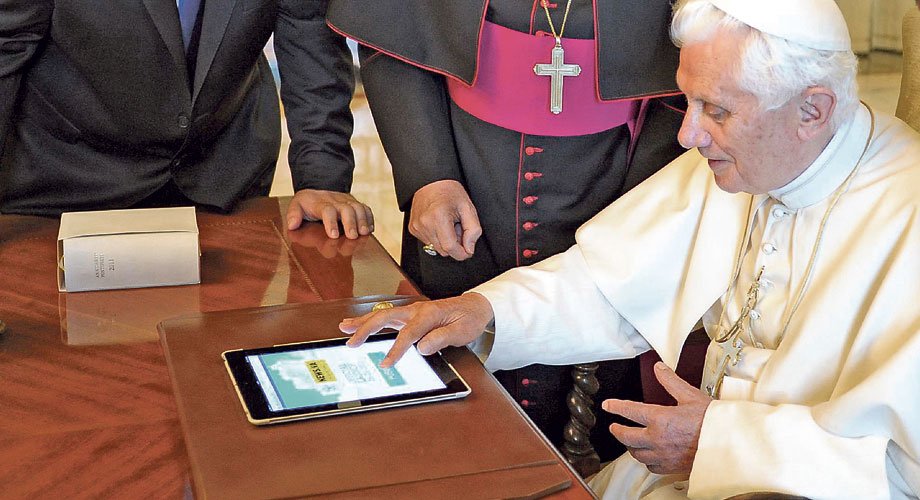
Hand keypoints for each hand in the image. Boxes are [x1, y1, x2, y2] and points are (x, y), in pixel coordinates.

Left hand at [286, 188, 373, 238]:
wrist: (318, 189)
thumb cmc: (308, 203)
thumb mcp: (296, 205)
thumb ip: (293, 214)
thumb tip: (292, 225)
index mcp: (321, 203)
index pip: (327, 210)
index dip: (331, 222)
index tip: (334, 235)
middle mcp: (336, 201)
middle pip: (347, 209)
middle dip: (351, 222)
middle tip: (353, 236)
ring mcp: (347, 201)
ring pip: (358, 207)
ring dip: (362, 220)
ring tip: (364, 232)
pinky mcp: (355, 204)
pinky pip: (365, 209)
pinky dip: (369, 218)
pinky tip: (370, 229)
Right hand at [339, 293, 493, 367]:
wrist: (475, 307)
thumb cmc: (468, 319)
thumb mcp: (461, 331)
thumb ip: (441, 338)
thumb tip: (422, 347)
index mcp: (428, 314)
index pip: (408, 334)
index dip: (396, 349)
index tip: (386, 363)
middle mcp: (416, 310)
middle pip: (386, 318)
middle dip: (366, 330)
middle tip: (351, 343)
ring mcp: (411, 311)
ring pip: (382, 314)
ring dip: (362, 322)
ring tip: (344, 327)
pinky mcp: (410, 315)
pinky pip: (387, 316)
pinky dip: (371, 320)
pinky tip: (359, 324)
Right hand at [409, 180, 481, 260]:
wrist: (431, 181)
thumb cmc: (450, 192)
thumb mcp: (468, 208)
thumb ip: (473, 230)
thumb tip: (469, 249)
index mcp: (439, 217)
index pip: (450, 248)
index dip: (462, 253)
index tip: (468, 250)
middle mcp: (425, 223)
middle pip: (444, 251)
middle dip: (454, 244)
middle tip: (458, 228)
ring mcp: (417, 227)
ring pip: (436, 248)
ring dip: (445, 241)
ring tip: (448, 224)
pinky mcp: (413, 229)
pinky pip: (428, 242)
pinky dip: (436, 237)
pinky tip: (439, 224)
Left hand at [603, 362, 711, 474]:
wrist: (729, 443)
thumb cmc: (713, 421)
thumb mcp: (690, 395)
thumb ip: (671, 381)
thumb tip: (659, 368)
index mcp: (660, 419)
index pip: (629, 410)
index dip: (615, 407)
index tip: (608, 406)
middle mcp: (658, 439)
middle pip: (626, 437)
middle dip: (617, 431)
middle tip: (614, 427)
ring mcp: (663, 455)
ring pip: (637, 453)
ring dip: (631, 446)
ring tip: (630, 441)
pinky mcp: (671, 467)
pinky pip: (651, 466)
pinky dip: (647, 460)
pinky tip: (649, 455)